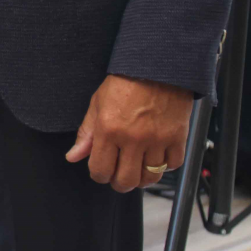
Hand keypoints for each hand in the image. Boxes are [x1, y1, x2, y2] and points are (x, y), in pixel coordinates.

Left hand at [67, 74, 191, 192]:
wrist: (157, 66)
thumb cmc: (126, 82)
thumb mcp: (98, 104)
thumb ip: (86, 134)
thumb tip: (73, 156)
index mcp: (109, 130)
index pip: (100, 170)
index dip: (99, 175)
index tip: (101, 171)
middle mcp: (133, 139)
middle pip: (126, 180)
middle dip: (119, 183)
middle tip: (119, 177)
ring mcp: (157, 140)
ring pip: (150, 177)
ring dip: (142, 179)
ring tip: (137, 170)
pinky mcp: (177, 137)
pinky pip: (173, 164)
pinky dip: (165, 166)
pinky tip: (157, 157)